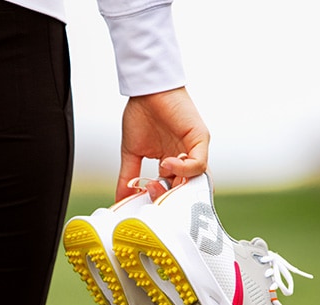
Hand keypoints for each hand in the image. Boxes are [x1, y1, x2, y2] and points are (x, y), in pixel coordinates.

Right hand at [117, 87, 209, 201]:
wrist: (146, 90)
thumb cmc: (141, 114)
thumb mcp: (131, 153)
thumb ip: (128, 177)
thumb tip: (119, 199)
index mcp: (171, 163)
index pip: (172, 190)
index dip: (160, 199)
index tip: (144, 199)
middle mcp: (185, 158)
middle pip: (185, 189)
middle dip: (169, 198)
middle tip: (153, 198)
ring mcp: (194, 150)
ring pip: (195, 180)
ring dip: (177, 187)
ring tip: (158, 182)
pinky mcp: (200, 140)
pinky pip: (199, 164)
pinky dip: (184, 170)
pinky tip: (166, 164)